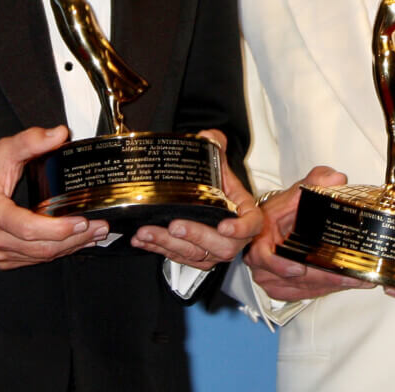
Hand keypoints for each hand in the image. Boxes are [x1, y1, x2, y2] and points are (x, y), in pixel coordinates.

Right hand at [0, 125, 108, 269]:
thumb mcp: (3, 150)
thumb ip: (31, 140)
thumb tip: (59, 134)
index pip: (27, 227)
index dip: (57, 228)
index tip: (81, 220)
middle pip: (40, 246)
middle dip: (74, 239)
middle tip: (99, 227)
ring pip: (39, 256)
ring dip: (70, 247)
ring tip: (94, 234)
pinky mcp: (3, 258)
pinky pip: (33, 259)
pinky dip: (56, 251)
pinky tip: (74, 242)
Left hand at [131, 130, 263, 269]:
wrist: (208, 197)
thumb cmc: (218, 185)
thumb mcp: (218, 164)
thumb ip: (214, 147)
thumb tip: (208, 136)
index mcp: (244, 213)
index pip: (251, 224)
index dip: (240, 228)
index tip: (224, 226)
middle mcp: (231, 236)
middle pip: (221, 246)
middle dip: (195, 236)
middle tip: (175, 226)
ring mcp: (212, 249)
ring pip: (195, 254)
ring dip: (169, 244)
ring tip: (148, 232)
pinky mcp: (194, 257)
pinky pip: (177, 258)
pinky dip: (157, 249)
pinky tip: (143, 241)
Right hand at [244, 165, 373, 301]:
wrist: (272, 225)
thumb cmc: (281, 212)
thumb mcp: (295, 192)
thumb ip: (315, 181)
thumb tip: (336, 179)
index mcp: (259, 239)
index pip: (264, 256)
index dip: (280, 265)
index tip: (298, 268)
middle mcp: (261, 264)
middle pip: (293, 278)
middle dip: (325, 278)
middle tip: (352, 275)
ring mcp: (271, 279)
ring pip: (303, 288)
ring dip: (331, 285)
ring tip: (358, 279)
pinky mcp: (282, 290)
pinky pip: (305, 294)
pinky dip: (326, 289)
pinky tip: (346, 283)